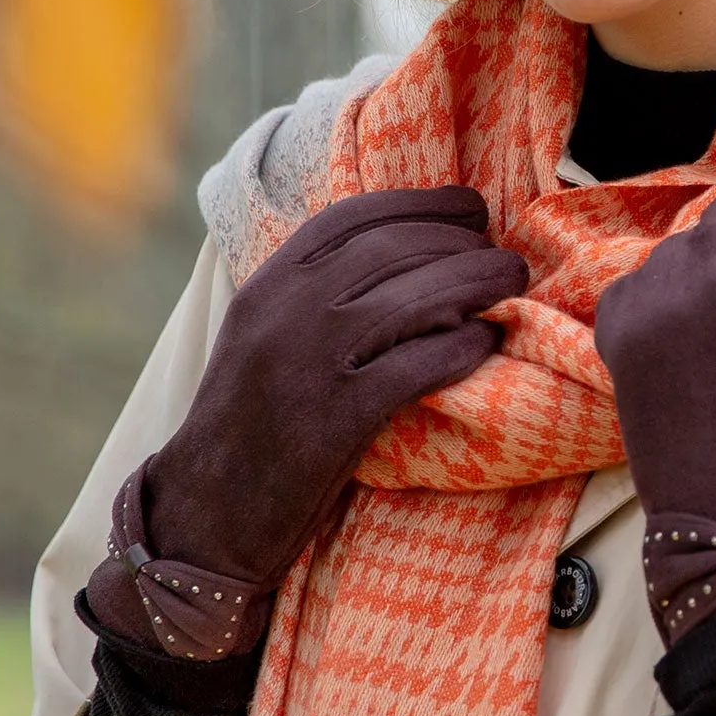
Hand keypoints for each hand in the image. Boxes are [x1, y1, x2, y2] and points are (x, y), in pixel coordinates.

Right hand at [86, 186, 527, 655]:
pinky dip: (459, 348)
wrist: (206, 511)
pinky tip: (483, 344)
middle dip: (460, 242)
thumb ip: (312, 292)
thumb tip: (401, 253)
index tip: (468, 208)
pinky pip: (415, 366)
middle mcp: (287, 312)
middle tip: (502, 255)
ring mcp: (311, 363)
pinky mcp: (337, 419)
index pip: (353, 216)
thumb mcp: (261, 336)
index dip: (420, 204)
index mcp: (268, 285)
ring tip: (510, 284)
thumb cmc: (247, 423)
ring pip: (412, 299)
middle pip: (392, 249)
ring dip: (476, 282)